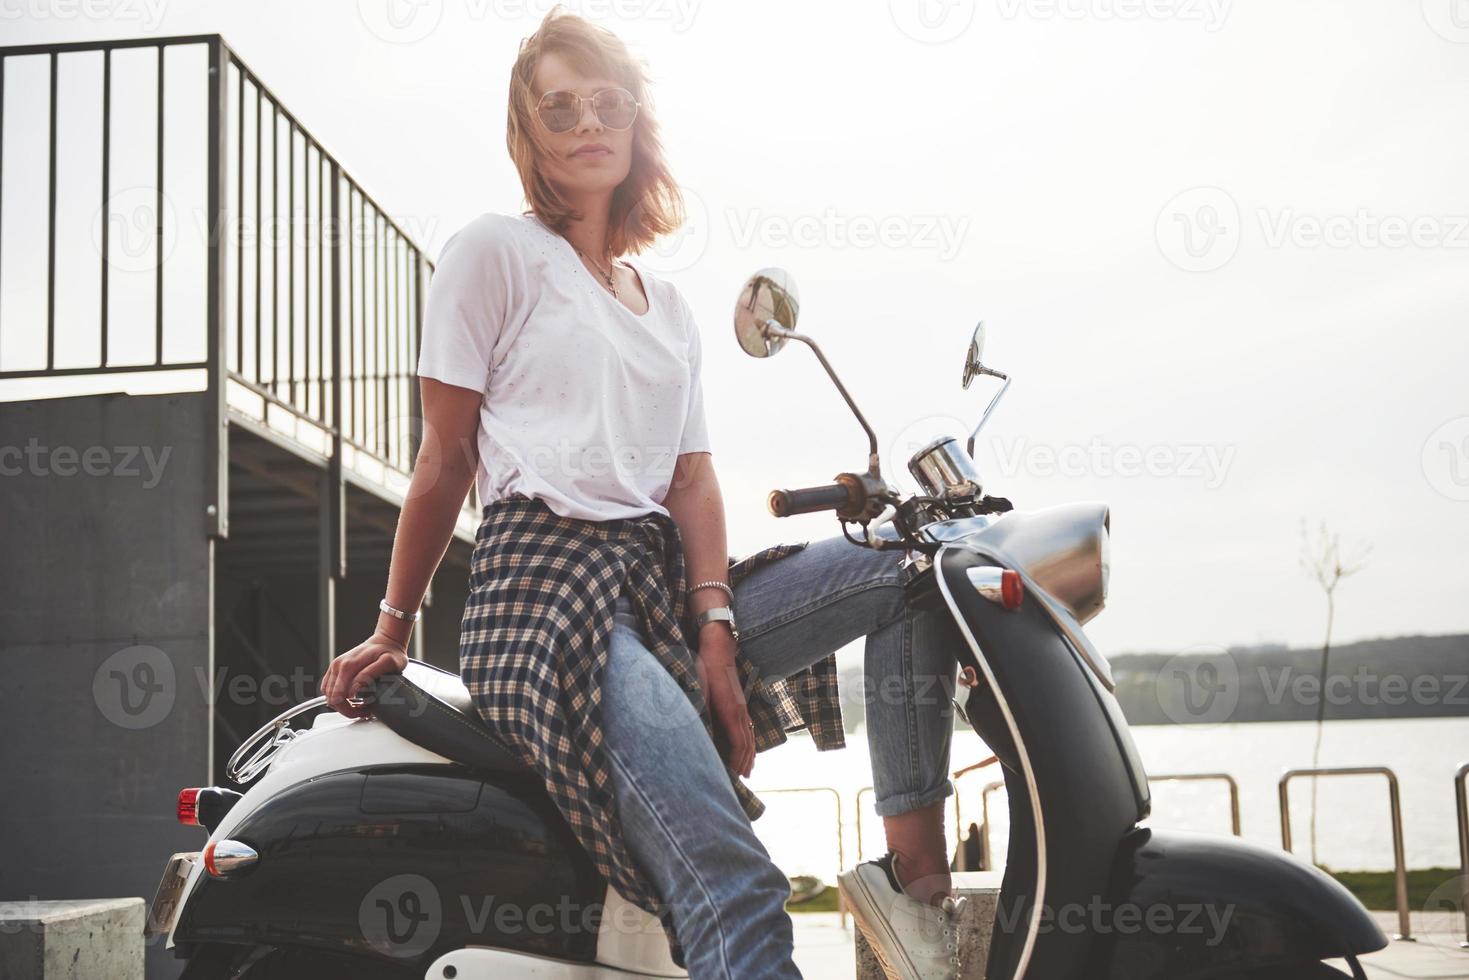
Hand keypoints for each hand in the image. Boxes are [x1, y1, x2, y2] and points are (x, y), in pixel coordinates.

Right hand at [320, 631, 408, 718]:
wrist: (386, 641)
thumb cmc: (389, 652)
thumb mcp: (387, 663)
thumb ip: (370, 674)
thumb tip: (355, 689)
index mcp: (348, 666)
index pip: (338, 698)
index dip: (351, 709)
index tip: (365, 710)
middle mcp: (338, 665)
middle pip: (331, 699)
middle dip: (346, 709)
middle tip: (363, 710)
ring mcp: (336, 667)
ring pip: (328, 695)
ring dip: (341, 704)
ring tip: (358, 704)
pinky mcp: (336, 669)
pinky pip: (329, 688)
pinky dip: (338, 696)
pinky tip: (352, 698)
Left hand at [695, 629, 754, 777]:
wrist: (719, 648)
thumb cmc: (707, 669)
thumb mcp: (699, 692)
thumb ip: (701, 713)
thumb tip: (698, 733)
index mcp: (731, 713)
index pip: (739, 745)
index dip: (737, 763)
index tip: (734, 777)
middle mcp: (741, 713)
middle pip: (748, 745)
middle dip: (745, 764)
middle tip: (743, 781)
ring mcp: (743, 707)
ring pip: (750, 736)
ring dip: (749, 755)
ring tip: (749, 770)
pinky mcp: (741, 702)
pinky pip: (748, 727)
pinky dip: (750, 741)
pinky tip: (747, 745)